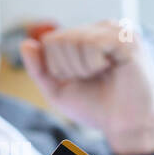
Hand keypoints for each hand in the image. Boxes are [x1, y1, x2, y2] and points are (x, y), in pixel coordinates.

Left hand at [19, 19, 153, 153]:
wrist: (125, 126)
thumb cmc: (95, 107)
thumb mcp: (57, 90)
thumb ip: (39, 69)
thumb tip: (26, 44)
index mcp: (85, 37)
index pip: (50, 40)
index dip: (57, 67)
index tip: (78, 80)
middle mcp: (100, 28)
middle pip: (60, 39)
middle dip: (69, 68)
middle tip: (91, 79)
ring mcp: (115, 31)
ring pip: (76, 39)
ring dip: (83, 67)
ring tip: (102, 75)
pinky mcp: (127, 39)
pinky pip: (94, 44)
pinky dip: (95, 63)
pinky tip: (110, 69)